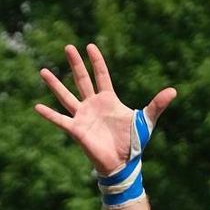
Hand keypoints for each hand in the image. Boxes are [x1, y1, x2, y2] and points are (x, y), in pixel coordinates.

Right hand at [36, 42, 175, 177]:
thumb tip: (173, 91)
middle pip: (82, 79)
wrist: (123, 163)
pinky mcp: (76, 130)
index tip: (90, 46)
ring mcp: (83, 117)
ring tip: (43, 70)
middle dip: (75, 63)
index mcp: (109, 100)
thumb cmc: (134, 143)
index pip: (101, 75)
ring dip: (55, 84)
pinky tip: (36, 106)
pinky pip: (60, 120)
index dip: (96, 61)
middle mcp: (93, 105)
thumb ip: (157, 104)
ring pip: (66, 96)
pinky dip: (48, 114)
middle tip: (68, 47)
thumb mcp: (146, 120)